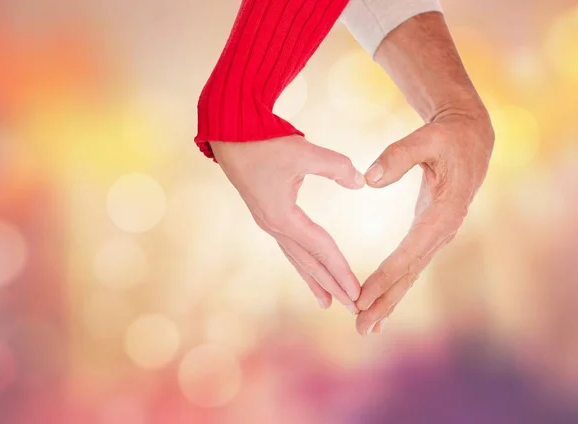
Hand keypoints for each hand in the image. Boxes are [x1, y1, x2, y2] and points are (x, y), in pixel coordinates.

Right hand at [210, 135, 365, 312]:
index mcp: (283, 216)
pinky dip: (302, 262)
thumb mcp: (304, 152)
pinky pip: (289, 246)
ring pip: (297, 258)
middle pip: (309, 263)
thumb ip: (336, 167)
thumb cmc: (265, 143)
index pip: (321, 249)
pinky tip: (308, 267)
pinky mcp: (268, 215)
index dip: (341, 271)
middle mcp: (275, 226)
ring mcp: (269, 223)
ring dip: (315, 279)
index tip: (358, 294)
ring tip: (327, 301)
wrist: (229, 136)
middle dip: (332, 286)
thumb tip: (360, 182)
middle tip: (353, 308)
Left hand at [355, 109, 493, 334]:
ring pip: (411, 274)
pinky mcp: (431, 233)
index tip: (362, 297)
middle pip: (410, 273)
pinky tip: (381, 301)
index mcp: (442, 212)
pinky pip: (411, 264)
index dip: (385, 276)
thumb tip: (368, 179)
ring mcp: (438, 235)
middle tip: (360, 328)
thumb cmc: (447, 137)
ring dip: (388, 301)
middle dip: (384, 301)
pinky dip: (395, 285)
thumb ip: (398, 156)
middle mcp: (442, 230)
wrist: (470, 138)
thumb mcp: (426, 138)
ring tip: (366, 326)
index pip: (409, 251)